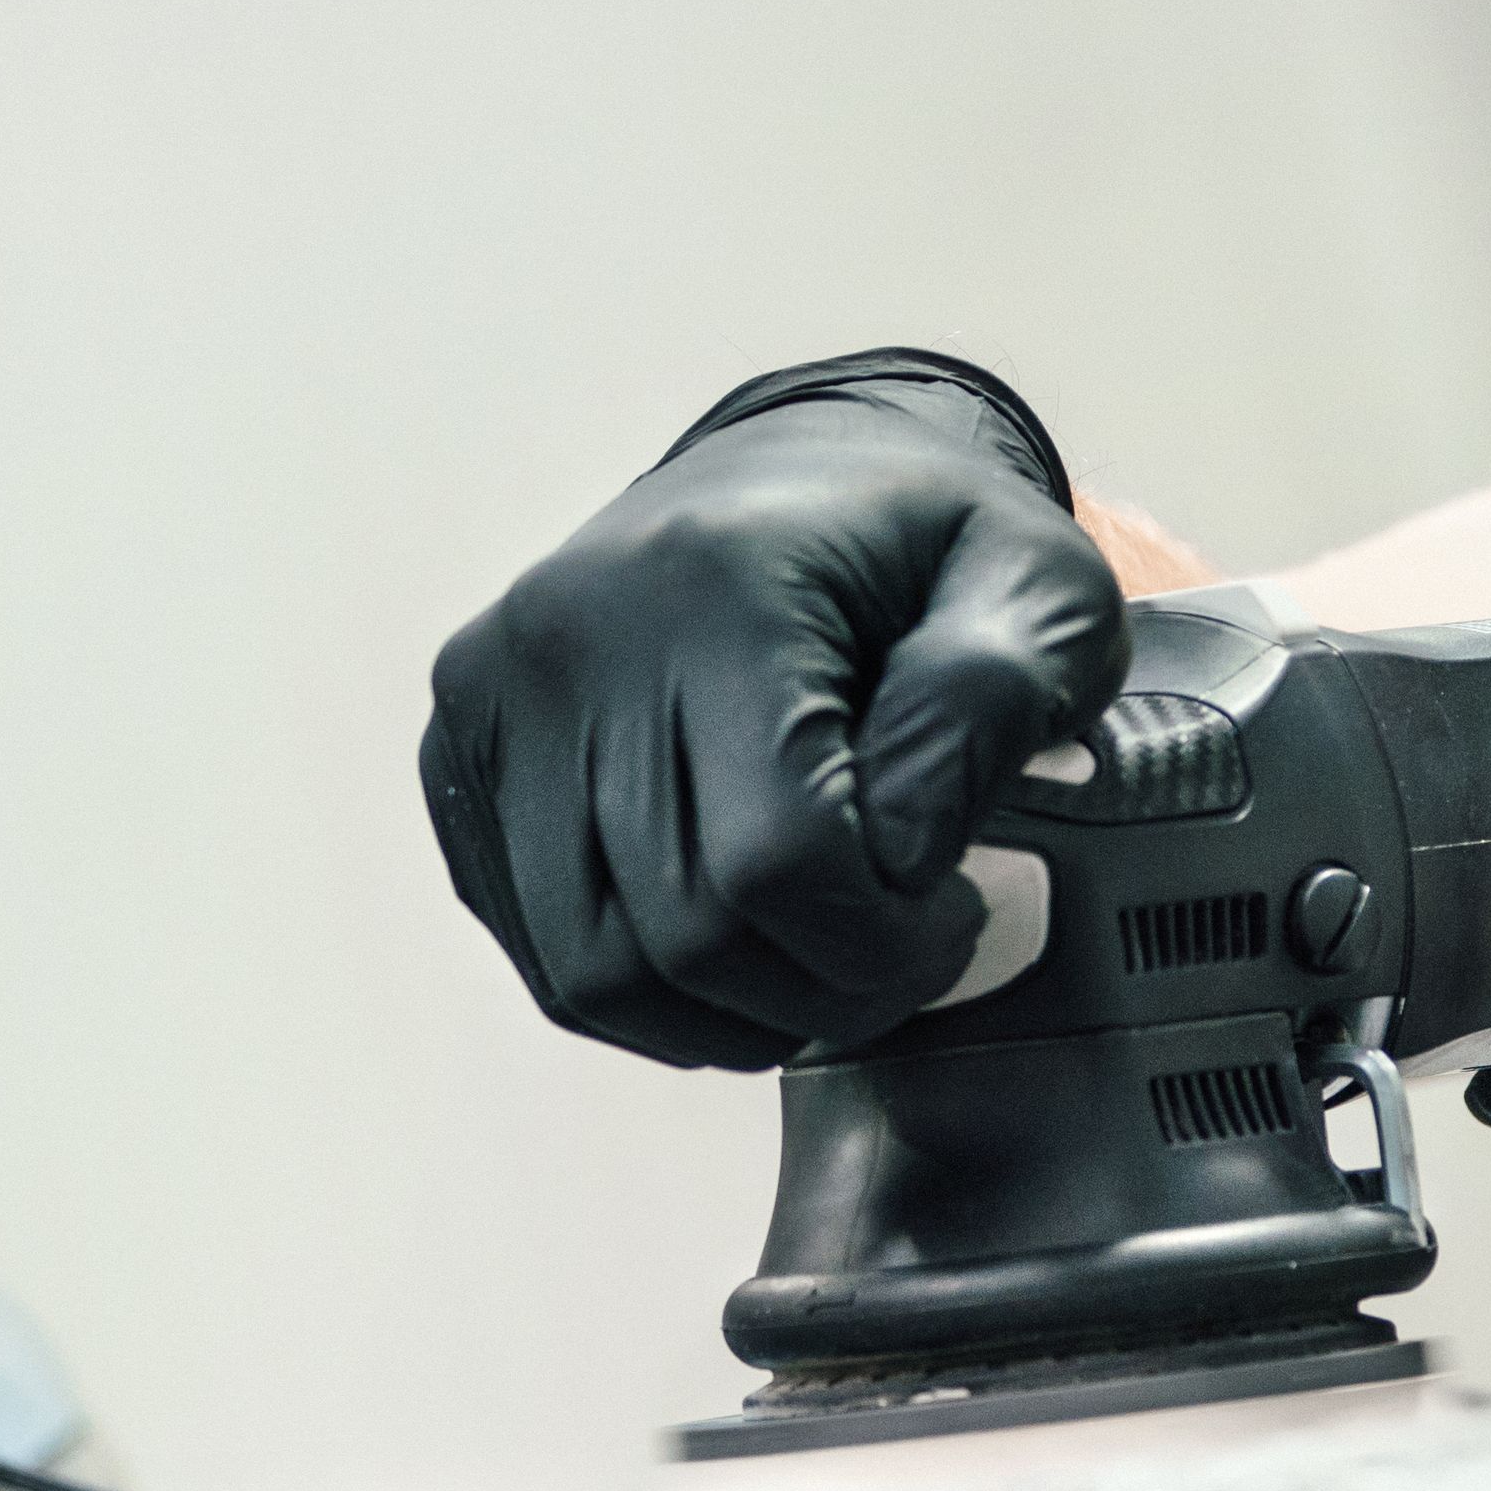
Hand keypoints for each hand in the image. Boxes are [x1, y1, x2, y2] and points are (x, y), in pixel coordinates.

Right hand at [418, 353, 1124, 1066]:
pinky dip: (652, 992)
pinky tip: (736, 940)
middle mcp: (568, 640)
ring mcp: (490, 706)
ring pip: (595, 976)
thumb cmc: (917, 542)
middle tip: (901, 952)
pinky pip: (543, 956)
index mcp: (710, 582)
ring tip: (818, 961)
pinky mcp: (457, 760)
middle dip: (822, 990)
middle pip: (684, 935)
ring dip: (729, 1016)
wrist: (787, 475)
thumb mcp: (1033, 583)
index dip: (884, 940)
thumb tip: (903, 856)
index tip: (950, 915)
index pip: (775, 857)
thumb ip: (996, 700)